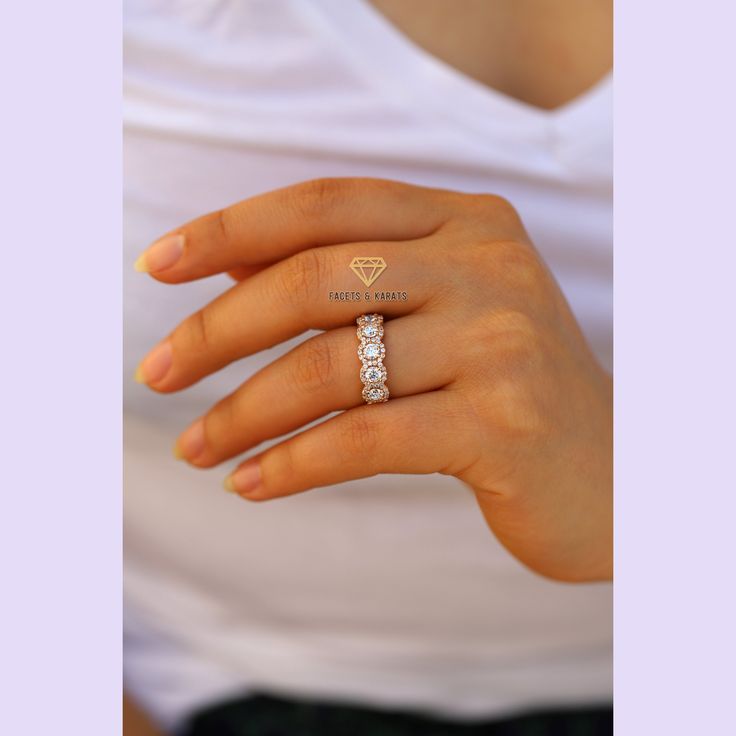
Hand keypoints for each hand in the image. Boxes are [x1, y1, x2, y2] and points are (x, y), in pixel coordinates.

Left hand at [134, 178, 611, 581]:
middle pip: (315, 279)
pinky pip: (365, 438)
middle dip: (217, 330)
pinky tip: (252, 483)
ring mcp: (500, 341)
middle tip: (156, 374)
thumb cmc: (504, 389)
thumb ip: (349, 282)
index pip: (326, 205)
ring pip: (331, 367)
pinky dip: (293, 462)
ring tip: (196, 448)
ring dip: (243, 413)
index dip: (233, 229)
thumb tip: (230, 274)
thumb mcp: (438, 312)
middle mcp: (487, 265)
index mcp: (466, 221)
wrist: (611, 472)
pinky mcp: (502, 423)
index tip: (159, 265)